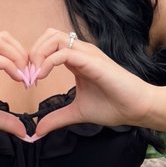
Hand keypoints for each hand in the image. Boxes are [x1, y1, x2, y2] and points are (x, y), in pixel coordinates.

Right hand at [0, 32, 29, 139]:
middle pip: (4, 37)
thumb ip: (3, 119)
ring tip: (25, 76)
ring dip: (18, 57)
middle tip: (31, 75)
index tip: (30, 79)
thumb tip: (23, 132)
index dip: (21, 58)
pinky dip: (9, 65)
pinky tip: (16, 78)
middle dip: (23, 53)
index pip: (3, 45)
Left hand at [30, 28, 156, 137]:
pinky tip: (42, 78)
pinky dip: (47, 63)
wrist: (138, 108)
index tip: (27, 82)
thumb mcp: (77, 113)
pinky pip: (64, 52)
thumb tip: (36, 131)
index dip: (34, 60)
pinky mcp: (92, 61)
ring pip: (54, 37)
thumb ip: (56, 118)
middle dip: (32, 53)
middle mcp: (81, 51)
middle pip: (49, 35)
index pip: (49, 45)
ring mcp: (87, 54)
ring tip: (34, 76)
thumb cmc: (114, 106)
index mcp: (77, 59)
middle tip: (27, 76)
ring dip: (38, 54)